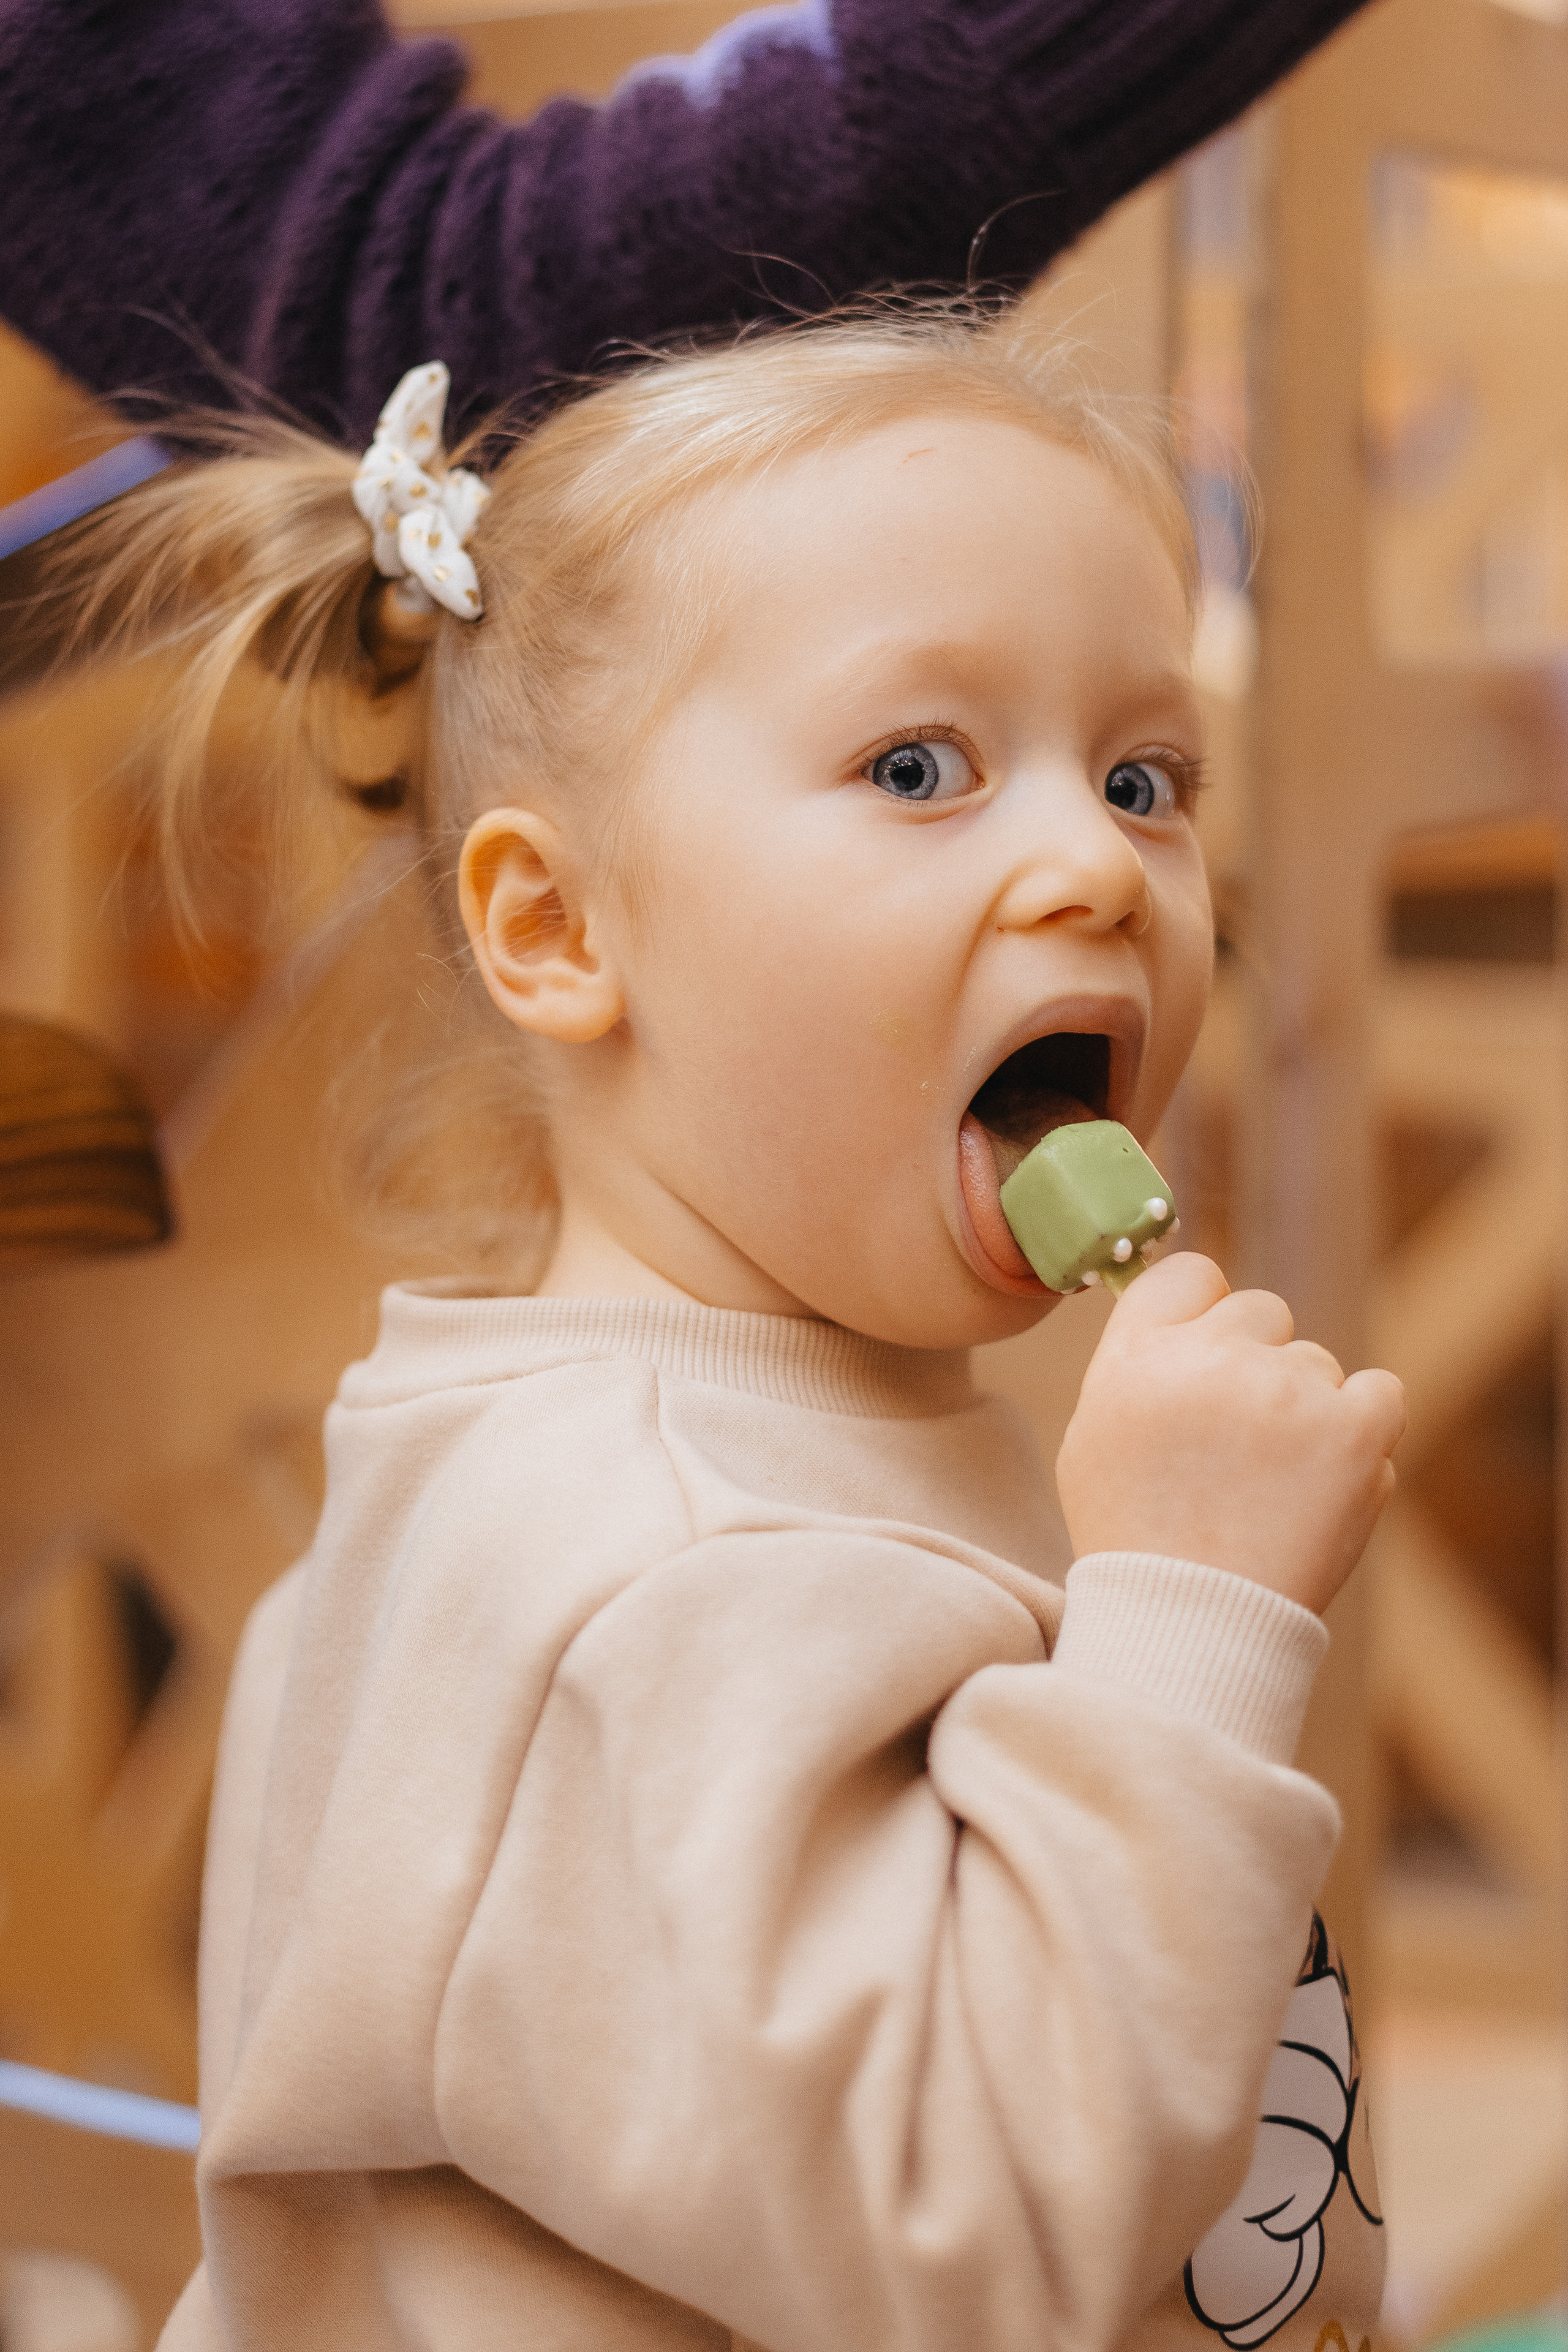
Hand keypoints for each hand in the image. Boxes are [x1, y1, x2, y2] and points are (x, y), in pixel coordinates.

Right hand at [1056, 1254, 1405, 1615]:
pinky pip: (1381, 1392)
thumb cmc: (1136, 1536)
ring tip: (1274, 1486)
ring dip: (1306, 1410)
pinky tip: (1329, 1476)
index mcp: (1139, 1354)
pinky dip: (1365, 1429)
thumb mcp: (1094, 1436)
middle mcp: (1212, 1357)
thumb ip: (1136, 1363)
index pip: (1191, 1273)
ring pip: (1318, 1363)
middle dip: (1257, 1363)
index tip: (1210, 1353)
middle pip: (1261, 1311)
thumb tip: (1183, 1317)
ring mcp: (1287, 1389)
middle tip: (1241, 1442)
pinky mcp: (1353, 1428)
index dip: (1204, 1310)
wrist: (1195, 1622)